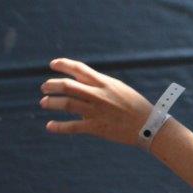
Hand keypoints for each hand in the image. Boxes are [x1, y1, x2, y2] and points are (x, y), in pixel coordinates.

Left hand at [39, 57, 153, 146]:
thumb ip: (99, 86)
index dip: (64, 65)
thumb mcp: (118, 89)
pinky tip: (49, 126)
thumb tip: (81, 87)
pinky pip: (72, 127)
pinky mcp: (96, 127)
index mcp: (105, 83)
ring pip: (67, 104)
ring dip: (52, 103)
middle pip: (69, 86)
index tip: (53, 64)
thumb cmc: (134, 105)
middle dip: (52, 85)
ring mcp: (96, 111)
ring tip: (44, 102)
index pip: (80, 69)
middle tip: (44, 87)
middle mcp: (99, 95)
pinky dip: (58, 126)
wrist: (148, 125)